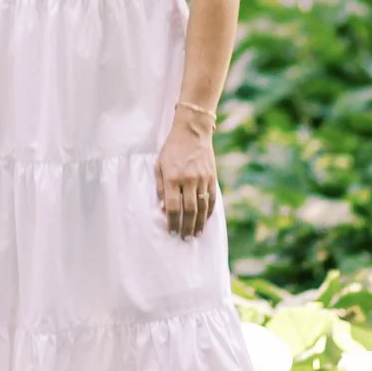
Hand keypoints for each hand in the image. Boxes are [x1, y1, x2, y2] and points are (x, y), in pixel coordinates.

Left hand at [157, 111, 218, 239]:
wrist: (192, 131)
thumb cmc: (172, 149)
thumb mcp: (159, 165)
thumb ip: (160, 187)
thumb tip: (163, 208)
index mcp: (172, 178)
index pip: (172, 206)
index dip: (172, 222)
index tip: (171, 232)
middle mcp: (188, 180)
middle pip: (189, 210)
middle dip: (186, 227)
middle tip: (185, 239)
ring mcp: (202, 179)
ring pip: (202, 207)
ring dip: (199, 224)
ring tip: (196, 235)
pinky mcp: (212, 177)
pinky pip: (212, 198)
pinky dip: (209, 212)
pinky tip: (206, 221)